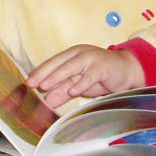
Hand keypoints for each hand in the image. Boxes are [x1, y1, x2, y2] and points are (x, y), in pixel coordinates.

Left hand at [27, 45, 144, 108]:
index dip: (41, 71)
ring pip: (72, 66)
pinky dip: (81, 83)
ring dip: (58, 76)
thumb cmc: (101, 76)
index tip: (29, 82)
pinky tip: (73, 90)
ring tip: (46, 85)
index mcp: (72, 55)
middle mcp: (80, 54)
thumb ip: (64, 91)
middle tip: (33, 83)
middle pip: (59, 62)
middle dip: (45, 73)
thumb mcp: (79, 85)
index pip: (53, 62)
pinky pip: (90, 75)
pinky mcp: (103, 66)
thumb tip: (47, 101)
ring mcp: (92, 58)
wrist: (127, 71)